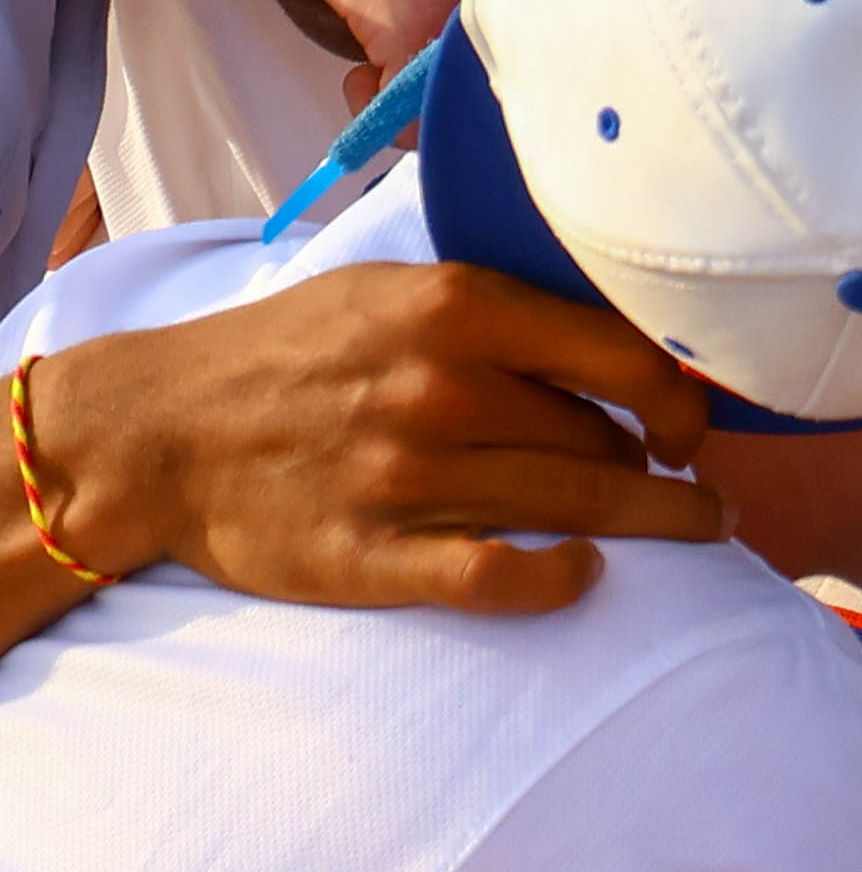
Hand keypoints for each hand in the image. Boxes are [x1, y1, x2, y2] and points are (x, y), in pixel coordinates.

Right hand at [29, 259, 720, 612]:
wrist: (152, 429)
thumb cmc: (291, 354)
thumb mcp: (393, 292)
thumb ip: (501, 313)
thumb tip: (625, 343)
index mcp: (455, 310)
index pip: (625, 359)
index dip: (680, 401)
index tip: (690, 427)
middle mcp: (441, 389)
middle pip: (606, 442)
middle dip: (663, 470)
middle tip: (695, 489)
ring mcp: (404, 475)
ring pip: (578, 506)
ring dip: (656, 523)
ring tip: (699, 527)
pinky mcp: (368, 552)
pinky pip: (497, 576)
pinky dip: (557, 579)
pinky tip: (585, 573)